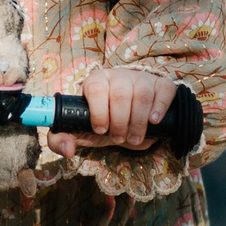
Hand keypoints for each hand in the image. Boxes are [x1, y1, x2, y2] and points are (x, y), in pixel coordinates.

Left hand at [49, 67, 175, 155]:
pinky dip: (160, 106)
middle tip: (118, 139)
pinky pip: (163, 90)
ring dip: (138, 121)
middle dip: (120, 122)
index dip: (99, 111)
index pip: (96, 88)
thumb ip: (62, 139)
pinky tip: (154, 121)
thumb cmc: (102, 122)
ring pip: (142, 94)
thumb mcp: (80, 131)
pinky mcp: (160, 84)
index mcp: (95, 81)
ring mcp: (140, 78)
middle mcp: (118, 75)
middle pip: (120, 94)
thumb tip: (66, 150)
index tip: (100, 130)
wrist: (127, 119)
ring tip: (134, 138)